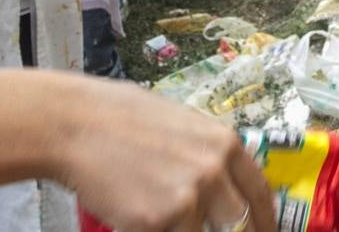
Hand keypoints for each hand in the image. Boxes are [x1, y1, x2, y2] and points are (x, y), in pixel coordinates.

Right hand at [55, 76, 275, 231]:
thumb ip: (209, 155)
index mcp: (224, 143)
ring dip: (186, 231)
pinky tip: (139, 219)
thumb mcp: (181, 125)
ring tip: (164, 217)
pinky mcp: (158, 222)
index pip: (261, 195)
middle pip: (241, 226)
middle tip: (215, 231)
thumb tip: (227, 186)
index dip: (265, 221)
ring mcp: (188, 198)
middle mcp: (214, 170)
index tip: (263, 231)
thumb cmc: (120, 119)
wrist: (74, 124)